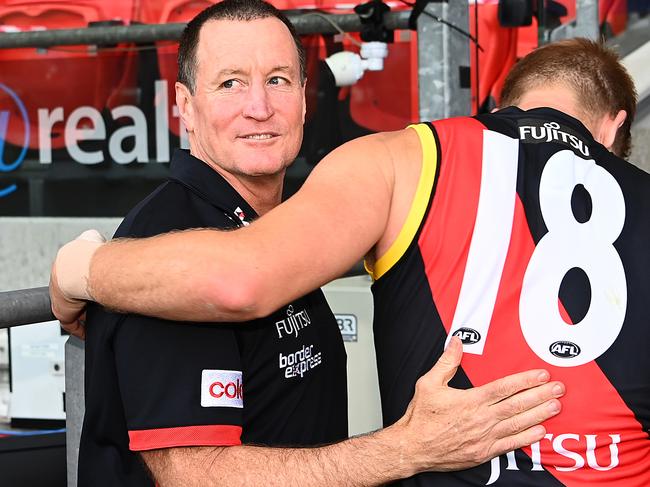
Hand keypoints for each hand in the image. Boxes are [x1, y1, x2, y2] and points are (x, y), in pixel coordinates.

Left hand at [50, 230, 105, 338]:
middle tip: (101, 300)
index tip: (96, 285)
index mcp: (65, 266)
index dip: (84, 282)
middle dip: (86, 299)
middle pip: (74, 295)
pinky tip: (90, 331)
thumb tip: (100, 239)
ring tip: (99, 314)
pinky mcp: (63, 313)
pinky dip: (81, 329)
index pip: (73, 278)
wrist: (81, 266)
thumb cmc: (88, 252)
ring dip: (85, 313)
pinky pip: (72, 325)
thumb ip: (94, 239)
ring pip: (74, 310)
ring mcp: (61, 299)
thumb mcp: (91, 237)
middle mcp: (60, 283)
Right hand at [395, 337, 563, 473]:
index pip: (505, 388)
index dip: (525, 380)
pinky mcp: (484, 452)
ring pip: (518, 424)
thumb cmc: (420, 417)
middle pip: (517, 405)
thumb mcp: (428, 383)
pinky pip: (511, 444)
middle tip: (559, 389)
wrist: (413, 448)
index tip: (541, 375)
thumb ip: (446, 362)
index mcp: (470, 400)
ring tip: (556, 406)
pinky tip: (540, 431)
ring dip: (540, 414)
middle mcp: (481, 419)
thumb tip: (457, 341)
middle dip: (540, 395)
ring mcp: (484, 437)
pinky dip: (527, 437)